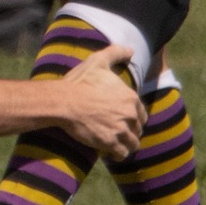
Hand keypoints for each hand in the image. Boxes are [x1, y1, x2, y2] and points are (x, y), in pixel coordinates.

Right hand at [55, 44, 145, 161]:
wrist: (64, 101)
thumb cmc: (79, 82)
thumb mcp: (97, 62)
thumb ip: (116, 53)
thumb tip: (131, 50)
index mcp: (130, 97)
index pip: (141, 113)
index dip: (133, 117)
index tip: (123, 119)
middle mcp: (129, 114)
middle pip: (138, 129)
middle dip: (129, 131)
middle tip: (116, 132)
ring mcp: (121, 130)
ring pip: (132, 144)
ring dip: (125, 145)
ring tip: (114, 144)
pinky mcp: (110, 143)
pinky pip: (121, 154)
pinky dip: (116, 154)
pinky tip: (107, 152)